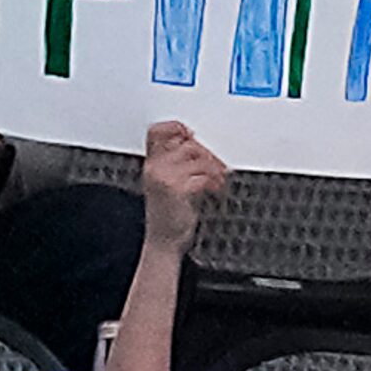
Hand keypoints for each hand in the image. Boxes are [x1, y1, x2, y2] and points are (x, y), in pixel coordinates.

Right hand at [140, 121, 226, 253]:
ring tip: (219, 179)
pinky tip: (215, 189)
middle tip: (217, 165)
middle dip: (208, 153)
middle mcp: (155, 168)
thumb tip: (199, 147)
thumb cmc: (168, 217)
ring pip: (197, 157)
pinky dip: (214, 181)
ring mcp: (165, 178)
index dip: (174, 127)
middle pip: (186, 143)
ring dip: (214, 168)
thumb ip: (178, 165)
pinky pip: (202, 175)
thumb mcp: (168, 185)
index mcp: (151, 165)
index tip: (190, 133)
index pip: (156, 132)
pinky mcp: (177, 189)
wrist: (163, 243)